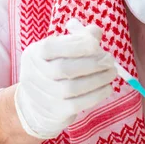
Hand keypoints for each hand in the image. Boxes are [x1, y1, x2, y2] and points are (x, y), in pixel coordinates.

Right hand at [14, 21, 116, 138]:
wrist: (38, 103)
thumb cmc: (55, 67)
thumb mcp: (61, 50)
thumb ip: (79, 38)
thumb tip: (95, 32)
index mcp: (34, 53)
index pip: (51, 47)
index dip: (75, 45)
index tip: (96, 44)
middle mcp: (33, 74)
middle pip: (63, 69)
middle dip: (91, 63)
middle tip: (110, 60)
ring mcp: (42, 96)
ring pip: (72, 88)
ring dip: (98, 79)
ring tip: (111, 73)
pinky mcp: (54, 112)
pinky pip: (78, 104)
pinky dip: (97, 95)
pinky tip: (107, 87)